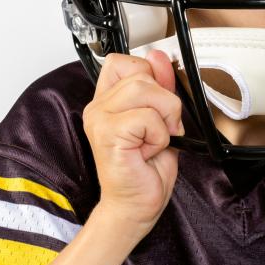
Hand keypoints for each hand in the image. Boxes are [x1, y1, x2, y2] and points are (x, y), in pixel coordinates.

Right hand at [82, 50, 184, 234]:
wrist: (136, 206)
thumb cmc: (145, 172)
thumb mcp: (162, 122)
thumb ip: (161, 88)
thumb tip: (159, 58)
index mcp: (108, 101)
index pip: (123, 62)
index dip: (149, 75)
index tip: (159, 103)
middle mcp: (99, 107)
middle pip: (142, 74)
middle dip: (166, 104)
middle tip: (160, 131)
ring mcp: (100, 119)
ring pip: (147, 90)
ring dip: (164, 119)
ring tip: (153, 141)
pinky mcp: (108, 133)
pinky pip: (147, 118)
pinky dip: (158, 136)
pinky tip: (147, 151)